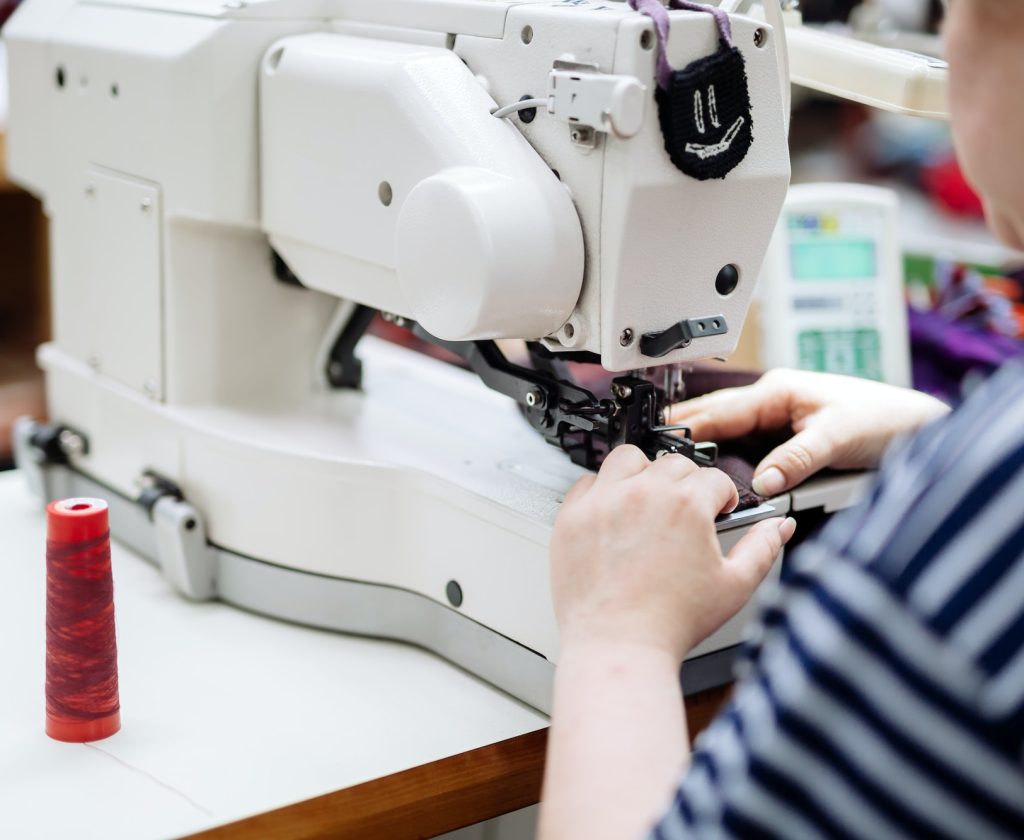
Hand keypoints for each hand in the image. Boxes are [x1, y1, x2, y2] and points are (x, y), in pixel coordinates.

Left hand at [550, 445, 795, 659]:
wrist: (617, 646)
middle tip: (685, 513)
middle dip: (687, 484)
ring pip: (628, 459)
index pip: (714, 478)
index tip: (718, 511)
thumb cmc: (671, 623)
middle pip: (673, 463)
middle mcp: (643, 494)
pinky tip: (613, 515)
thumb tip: (781, 527)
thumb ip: (762, 548)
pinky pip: (587, 483)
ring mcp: (603, 502)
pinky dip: (601, 492)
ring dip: (642, 473)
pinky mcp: (572, 516)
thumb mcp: (734, 587)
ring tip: (648, 501)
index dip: (723, 497)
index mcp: (686, 505)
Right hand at [670, 369, 949, 496]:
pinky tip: (708, 465)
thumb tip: (763, 481)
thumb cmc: (885, 417)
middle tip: (646, 446)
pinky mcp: (786, 434)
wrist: (918, 425)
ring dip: (700, 439)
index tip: (658, 439)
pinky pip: (743, 442)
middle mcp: (773, 400)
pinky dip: (722, 451)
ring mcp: (778, 416)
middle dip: (683, 428)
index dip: (688, 425)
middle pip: (715, 415)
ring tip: (667, 458)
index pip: (721, 410)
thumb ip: (797, 459)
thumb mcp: (837, 437)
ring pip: (727, 428)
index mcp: (778, 390)